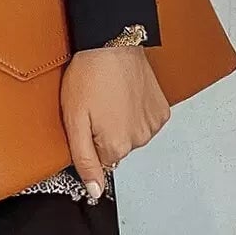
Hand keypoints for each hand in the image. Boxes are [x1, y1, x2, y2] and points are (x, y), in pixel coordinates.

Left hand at [60, 45, 169, 202]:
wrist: (111, 43)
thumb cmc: (88, 75)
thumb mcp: (74, 120)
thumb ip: (84, 160)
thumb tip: (95, 191)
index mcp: (116, 146)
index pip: (99, 161)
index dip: (89, 140)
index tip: (86, 120)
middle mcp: (139, 140)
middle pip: (116, 149)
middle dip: (104, 132)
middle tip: (95, 105)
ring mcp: (153, 125)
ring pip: (131, 135)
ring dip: (121, 121)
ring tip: (110, 96)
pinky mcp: (161, 110)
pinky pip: (145, 121)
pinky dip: (136, 112)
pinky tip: (125, 94)